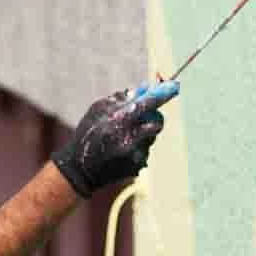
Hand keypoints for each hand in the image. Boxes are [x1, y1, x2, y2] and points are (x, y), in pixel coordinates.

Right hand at [51, 80, 179, 196]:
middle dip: (154, 115)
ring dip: (142, 132)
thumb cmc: (87, 134)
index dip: (163, 93)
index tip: (175, 85)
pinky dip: (136, 146)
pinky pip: (144, 150)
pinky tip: (120, 151)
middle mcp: (130, 139)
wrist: (80, 170)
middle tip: (144, 113)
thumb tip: (141, 90)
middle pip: (157, 122)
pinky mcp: (138, 167)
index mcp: (119, 121)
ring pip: (151, 137)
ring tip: (122, 136)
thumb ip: (120, 99)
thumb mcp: (97, 110)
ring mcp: (135, 155)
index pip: (148, 104)